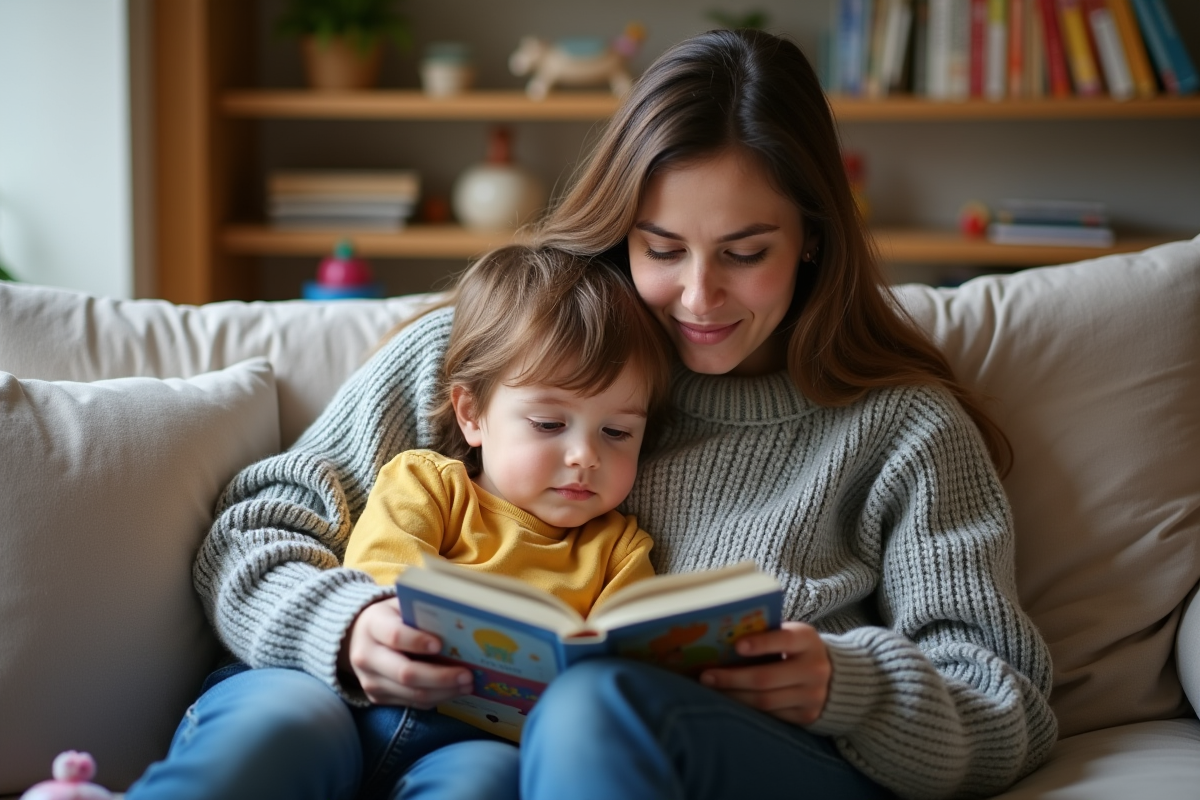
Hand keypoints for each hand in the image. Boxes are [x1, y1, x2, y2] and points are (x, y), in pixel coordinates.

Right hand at [339, 598, 472, 707]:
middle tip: (467, 675)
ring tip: (467, 684)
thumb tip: (459, 622)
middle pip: (406, 673)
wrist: (358, 638)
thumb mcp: (401, 606)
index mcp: (373, 626)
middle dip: (440, 677)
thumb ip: (422, 612)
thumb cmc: (391, 618)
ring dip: (444, 692)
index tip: (440, 645)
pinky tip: (454, 690)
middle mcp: (367, 656)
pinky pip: (411, 703)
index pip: (395, 636)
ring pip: (412, 693)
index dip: (418, 641)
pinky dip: (436, 698)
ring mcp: (370, 680)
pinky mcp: (377, 697)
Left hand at [699, 621, 830, 725]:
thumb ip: (765, 635)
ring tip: (712, 690)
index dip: (760, 644)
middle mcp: (814, 669)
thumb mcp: (790, 634)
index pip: (783, 641)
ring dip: (734, 697)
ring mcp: (812, 696)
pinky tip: (730, 702)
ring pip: (765, 701)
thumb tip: (722, 640)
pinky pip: (771, 715)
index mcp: (808, 640)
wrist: (832, 675)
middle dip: (732, 678)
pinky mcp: (806, 716)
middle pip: (766, 678)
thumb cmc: (796, 649)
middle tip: (706, 676)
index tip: (736, 646)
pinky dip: (747, 710)